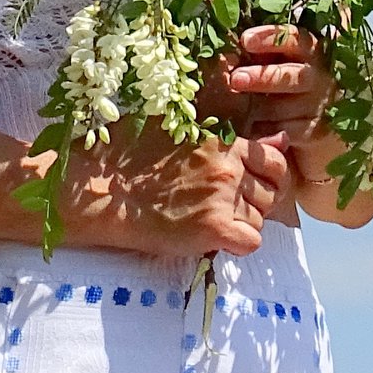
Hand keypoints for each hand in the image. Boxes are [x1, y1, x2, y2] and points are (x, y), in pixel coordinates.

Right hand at [70, 119, 290, 257]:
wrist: (100, 190)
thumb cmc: (125, 155)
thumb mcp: (172, 128)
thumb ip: (216, 134)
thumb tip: (261, 132)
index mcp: (221, 140)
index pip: (273, 158)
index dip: (265, 173)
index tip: (248, 181)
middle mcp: (228, 167)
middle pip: (273, 189)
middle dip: (260, 198)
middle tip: (235, 204)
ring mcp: (223, 198)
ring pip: (262, 217)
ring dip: (245, 221)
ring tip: (215, 220)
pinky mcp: (213, 229)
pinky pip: (251, 242)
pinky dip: (239, 244)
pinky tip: (217, 239)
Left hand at [204, 24, 342, 188]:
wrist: (312, 131)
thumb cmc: (284, 90)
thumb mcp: (274, 68)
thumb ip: (258, 58)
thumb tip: (225, 55)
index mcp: (310, 52)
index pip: (295, 38)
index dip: (270, 37)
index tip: (245, 40)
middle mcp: (319, 75)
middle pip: (291, 74)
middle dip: (263, 76)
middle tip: (236, 79)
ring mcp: (321, 103)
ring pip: (289, 104)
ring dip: (262, 107)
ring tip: (239, 110)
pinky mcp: (318, 130)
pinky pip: (290, 130)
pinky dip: (269, 131)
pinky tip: (252, 132)